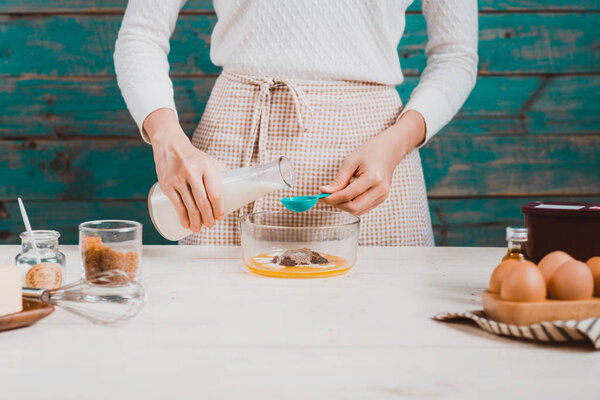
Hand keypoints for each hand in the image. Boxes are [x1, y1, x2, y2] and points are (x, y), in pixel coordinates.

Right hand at [144, 108, 225, 231]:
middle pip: (202, 203)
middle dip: (208, 218)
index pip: (215, 193)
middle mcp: (191, 172)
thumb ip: (221, 173)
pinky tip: (186, 225)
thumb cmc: (193, 156)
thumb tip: (236, 188)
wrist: (169, 145)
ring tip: (199, 229)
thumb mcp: (208, 160)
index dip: (219, 209)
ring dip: (195, 222)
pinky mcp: (166, 185)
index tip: (220, 217)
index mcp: (206, 167)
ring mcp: (177, 179)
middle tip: (210, 225)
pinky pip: (177, 206)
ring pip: (189, 207)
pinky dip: (182, 218)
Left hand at [320, 110, 425, 214]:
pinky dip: (352, 205)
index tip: (321, 196)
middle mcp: (380, 190)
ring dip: (344, 206)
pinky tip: (346, 196)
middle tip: (326, 197)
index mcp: (373, 178)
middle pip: (354, 207)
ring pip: (358, 211)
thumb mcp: (351, 162)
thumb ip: (338, 180)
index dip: (332, 198)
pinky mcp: (381, 199)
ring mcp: (382, 196)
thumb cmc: (370, 152)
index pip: (348, 195)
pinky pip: (363, 208)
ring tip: (336, 195)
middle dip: (337, 204)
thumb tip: (325, 192)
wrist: (389, 150)